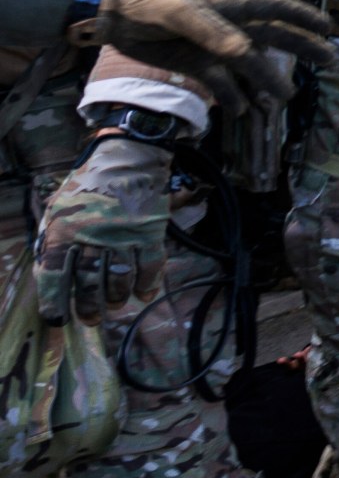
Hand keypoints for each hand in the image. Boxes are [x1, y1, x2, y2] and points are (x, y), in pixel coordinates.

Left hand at [36, 134, 174, 325]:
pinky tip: (143, 295)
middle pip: (89, 282)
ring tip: (115, 305)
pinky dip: (147, 284)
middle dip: (88, 306)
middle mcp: (92, 236)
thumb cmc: (87, 184)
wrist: (128, 158)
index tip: (57, 319)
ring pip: (119, 278)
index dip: (54, 302)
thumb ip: (51, 239)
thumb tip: (48, 274)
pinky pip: (150, 266)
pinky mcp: (150, 232)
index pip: (54, 275)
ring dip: (116, 297)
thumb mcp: (57, 208)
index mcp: (63, 230)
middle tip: (90, 319)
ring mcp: (124, 235)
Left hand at [86, 0, 335, 111]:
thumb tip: (247, 53)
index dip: (302, 16)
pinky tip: (238, 109)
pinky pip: (221, 83)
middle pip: (274, 38)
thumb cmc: (148, 1)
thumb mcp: (179, 11)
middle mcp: (229, 27)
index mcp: (231, 6)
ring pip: (250, 66)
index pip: (275, 8)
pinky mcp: (195, 65)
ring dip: (267, 81)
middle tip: (329, 61)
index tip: (327, 28)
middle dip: (301, 48)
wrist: (112, 16)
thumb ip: (214, 31)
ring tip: (282, 99)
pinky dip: (232, 96)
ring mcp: (213, 48)